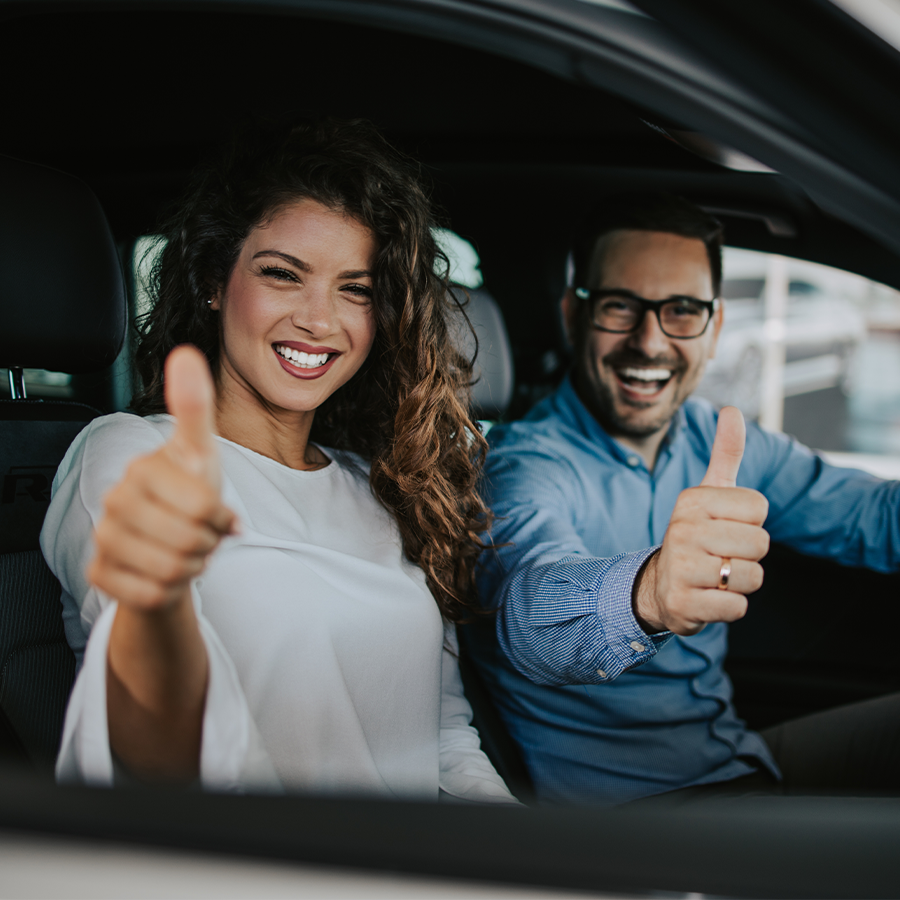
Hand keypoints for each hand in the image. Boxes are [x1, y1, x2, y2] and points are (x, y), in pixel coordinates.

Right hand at [87, 345, 236, 611]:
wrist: (168, 540)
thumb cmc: (189, 492)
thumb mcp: (202, 452)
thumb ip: (196, 406)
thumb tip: (185, 353)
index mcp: (143, 469)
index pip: (202, 506)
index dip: (220, 517)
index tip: (217, 512)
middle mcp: (115, 501)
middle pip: (186, 542)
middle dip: (207, 544)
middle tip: (203, 536)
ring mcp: (102, 538)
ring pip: (170, 570)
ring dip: (192, 566)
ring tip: (188, 551)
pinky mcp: (99, 573)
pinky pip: (150, 594)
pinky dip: (170, 590)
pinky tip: (166, 572)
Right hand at [633, 406, 768, 635]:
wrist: (660, 584)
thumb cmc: (696, 534)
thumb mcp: (708, 493)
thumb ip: (725, 453)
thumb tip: (732, 410)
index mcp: (692, 500)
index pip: (759, 508)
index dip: (750, 522)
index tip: (725, 526)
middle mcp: (682, 530)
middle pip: (760, 544)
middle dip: (748, 555)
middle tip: (721, 555)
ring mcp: (681, 568)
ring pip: (752, 577)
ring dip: (740, 582)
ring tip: (715, 576)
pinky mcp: (684, 604)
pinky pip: (737, 608)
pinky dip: (729, 607)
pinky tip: (708, 597)